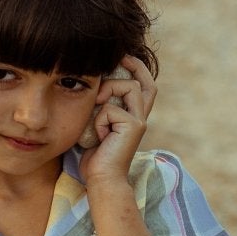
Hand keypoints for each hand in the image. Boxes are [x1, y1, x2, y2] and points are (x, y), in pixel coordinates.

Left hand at [78, 55, 156, 184]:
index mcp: (133, 116)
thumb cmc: (94, 156)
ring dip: (107, 90)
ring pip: (129, 87)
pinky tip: (96, 135)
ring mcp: (139, 121)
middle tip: (119, 56)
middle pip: (146, 82)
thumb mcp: (95, 125)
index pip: (143, 87)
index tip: (122, 57)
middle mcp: (140, 117)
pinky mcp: (134, 126)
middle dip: (134, 64)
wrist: (101, 180)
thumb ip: (98, 107)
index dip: (136, 69)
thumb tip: (90, 86)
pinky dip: (98, 118)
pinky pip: (111, 108)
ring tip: (95, 104)